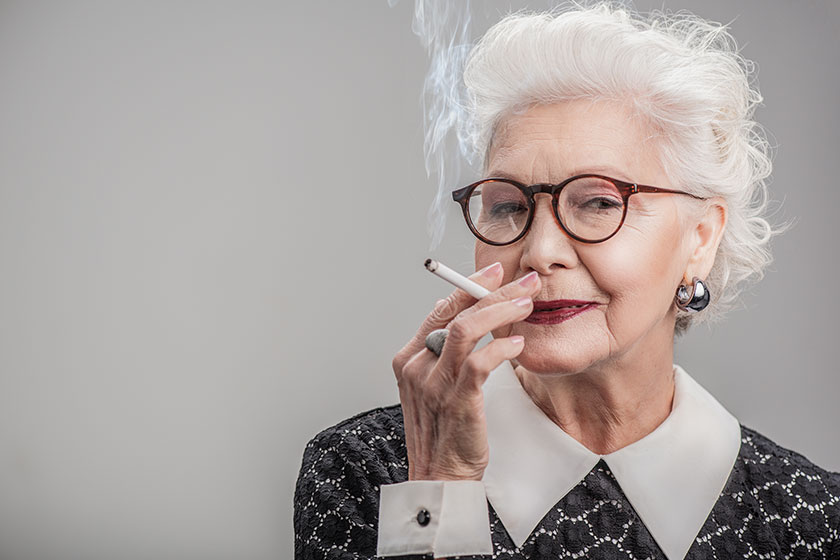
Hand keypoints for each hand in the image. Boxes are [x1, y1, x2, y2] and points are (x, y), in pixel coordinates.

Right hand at [392, 263, 540, 480]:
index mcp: (409, 358)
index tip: (495, 270)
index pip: (440, 309)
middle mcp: (417, 366)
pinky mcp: (457, 399)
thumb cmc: (444, 431)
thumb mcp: (433, 386)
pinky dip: (502, 348)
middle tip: (524, 280)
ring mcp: (434, 383)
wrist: (439, 476)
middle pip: (455, 312)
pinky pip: (480, 361)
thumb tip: (463, 315)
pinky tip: (519, 345)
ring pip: (466, 329)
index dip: (468, 285)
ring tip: (527, 304)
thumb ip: (442, 353)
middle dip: (493, 289)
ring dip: (501, 310)